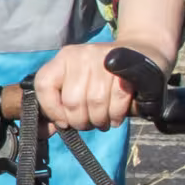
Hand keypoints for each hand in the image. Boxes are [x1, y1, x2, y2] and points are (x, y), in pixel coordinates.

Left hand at [32, 37, 155, 130]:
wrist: (140, 53)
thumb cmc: (102, 76)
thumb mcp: (76, 83)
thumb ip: (58, 106)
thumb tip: (45, 131)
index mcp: (63, 58)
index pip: (44, 85)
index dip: (52, 110)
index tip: (63, 122)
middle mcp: (81, 55)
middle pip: (72, 100)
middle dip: (80, 121)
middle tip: (88, 124)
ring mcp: (103, 58)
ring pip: (95, 102)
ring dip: (99, 120)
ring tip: (102, 122)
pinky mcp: (127, 66)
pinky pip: (117, 99)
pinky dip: (116, 115)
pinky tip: (115, 118)